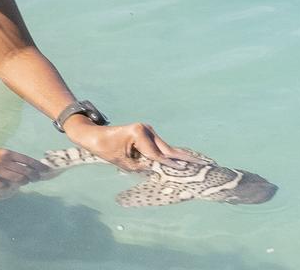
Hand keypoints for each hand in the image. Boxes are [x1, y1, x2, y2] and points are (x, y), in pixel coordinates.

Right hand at [0, 143, 47, 185]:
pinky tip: (6, 188)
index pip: (23, 158)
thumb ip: (0, 160)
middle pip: (21, 169)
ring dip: (21, 180)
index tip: (44, 169)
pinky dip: (3, 186)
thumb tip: (14, 167)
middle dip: (31, 174)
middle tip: (38, 178)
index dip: (35, 164)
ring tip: (27, 182)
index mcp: (1, 151)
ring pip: (12, 177)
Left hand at [62, 117, 196, 172]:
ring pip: (165, 148)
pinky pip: (160, 147)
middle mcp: (146, 129)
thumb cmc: (106, 148)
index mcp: (139, 133)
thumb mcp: (124, 162)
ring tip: (200, 163)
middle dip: (184, 158)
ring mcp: (147, 130)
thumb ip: (143, 167)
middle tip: (204, 164)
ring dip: (179, 156)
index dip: (172, 166)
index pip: (158, 155)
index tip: (189, 171)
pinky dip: (170, 154)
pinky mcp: (147, 134)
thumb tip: (159, 171)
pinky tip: (185, 159)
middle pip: (167, 149)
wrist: (94, 135)